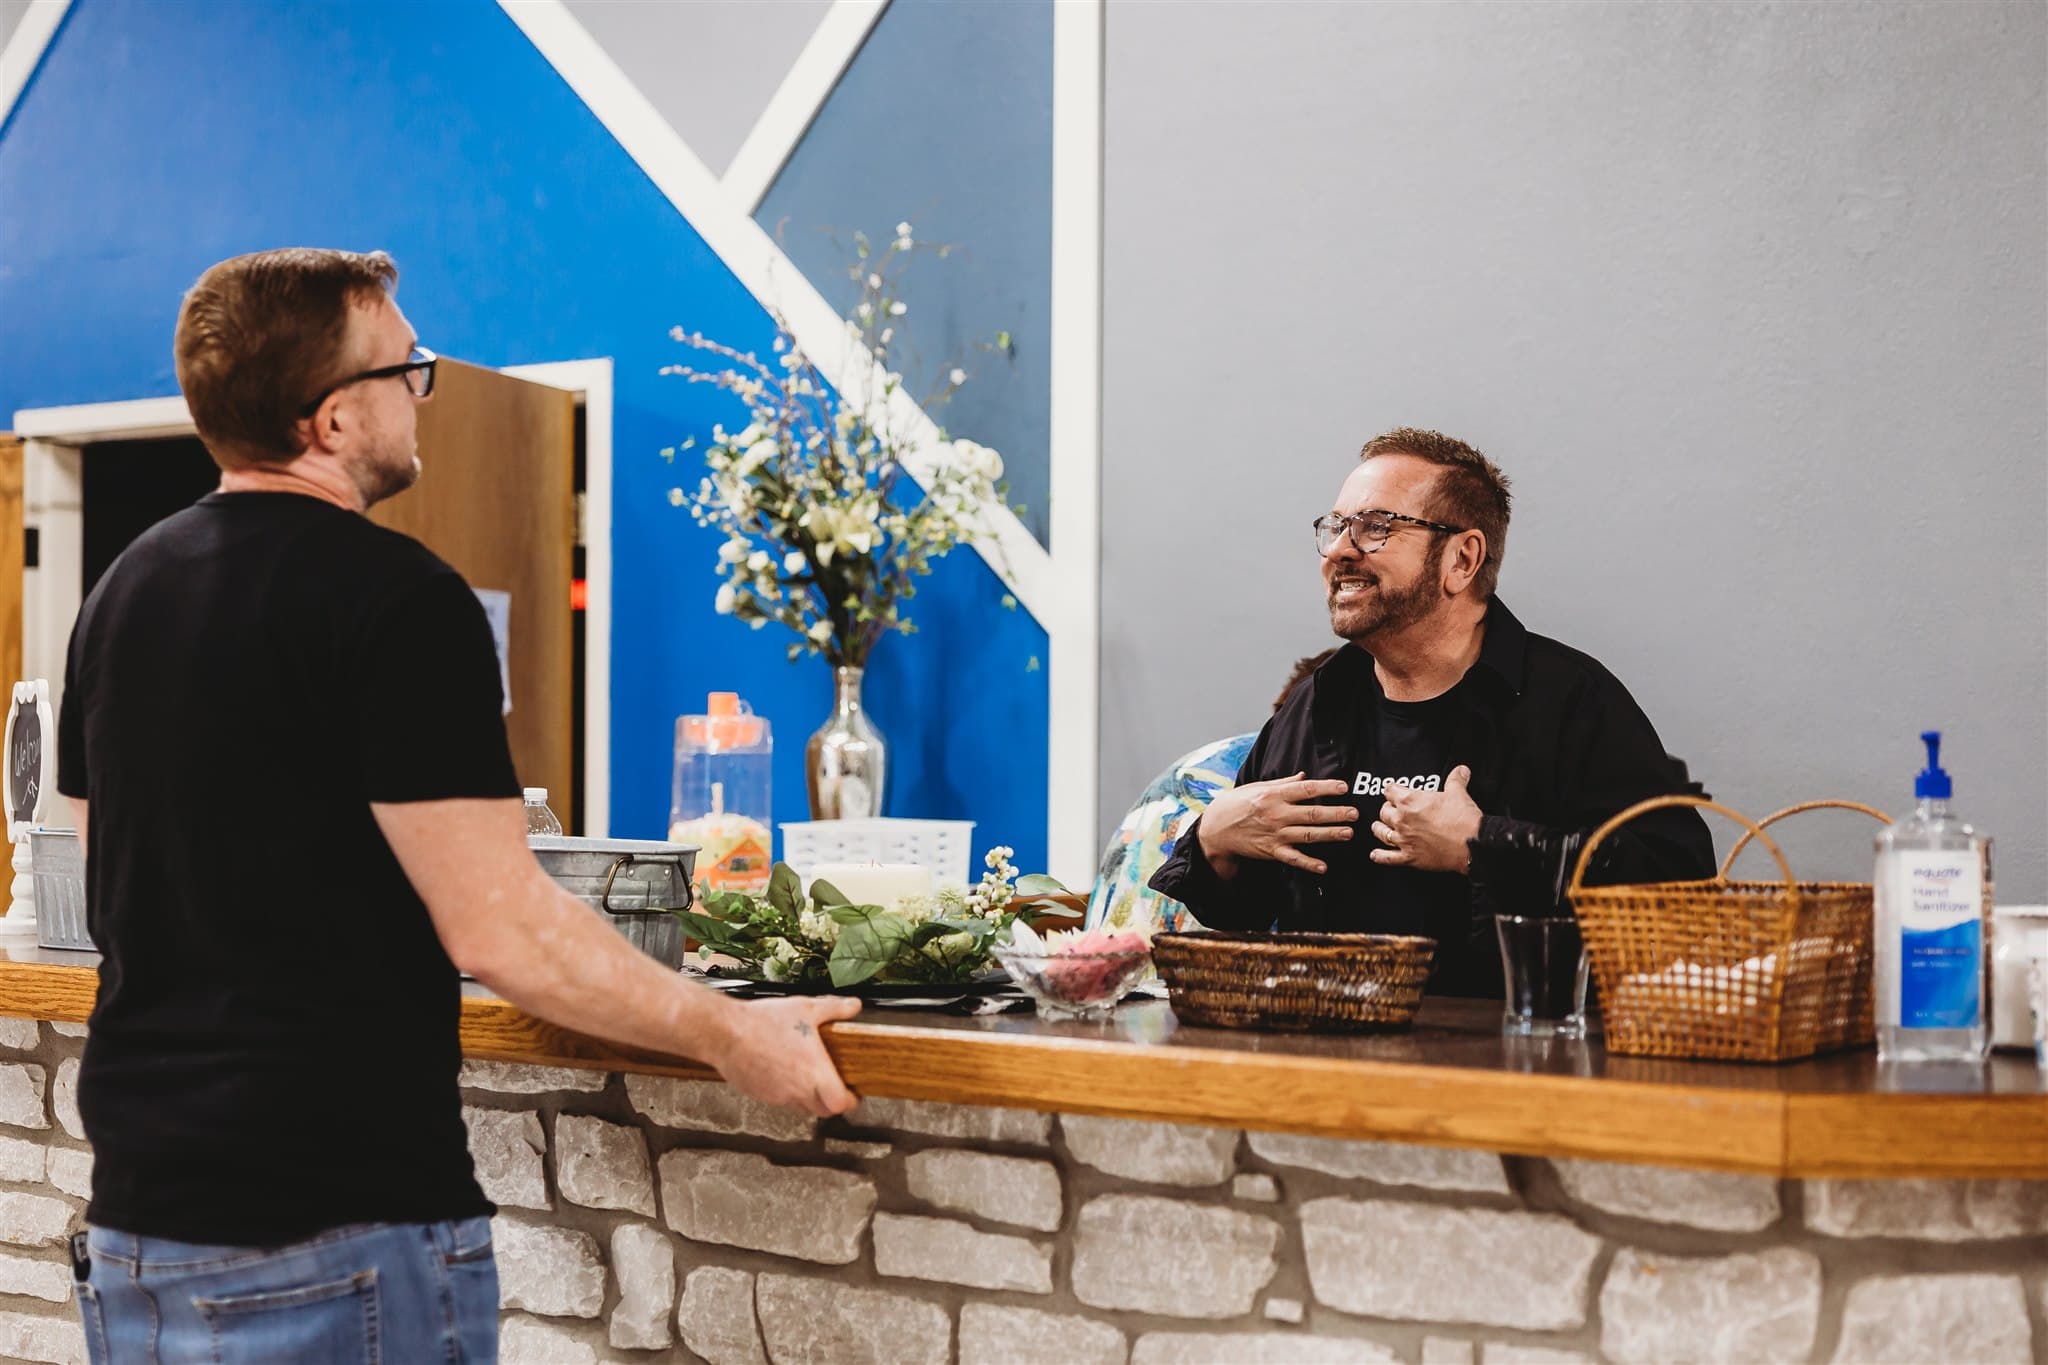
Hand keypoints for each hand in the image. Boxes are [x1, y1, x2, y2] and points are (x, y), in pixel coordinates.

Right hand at [708, 995, 861, 1115]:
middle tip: (834, 1086)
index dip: (850, 1101)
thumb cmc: (763, 1022)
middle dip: (832, 1101)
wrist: (724, 1032)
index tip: (853, 1093)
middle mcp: (797, 1090)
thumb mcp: (806, 1008)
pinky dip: (786, 1091)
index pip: (840, 1105)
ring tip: (806, 1074)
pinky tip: (782, 1069)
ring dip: (808, 1096)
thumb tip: (853, 1006)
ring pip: (800, 1106)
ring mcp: (777, 1096)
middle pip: (823, 1111)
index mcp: (814, 1072)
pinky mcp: (759, 1095)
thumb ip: (834, 1008)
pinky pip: (779, 1100)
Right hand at [1198, 772, 1355, 875]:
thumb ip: (1283, 783)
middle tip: (1355, 813)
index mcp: (1274, 795)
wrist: (1215, 828)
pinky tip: (1324, 867)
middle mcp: (1276, 814)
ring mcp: (1275, 834)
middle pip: (1312, 813)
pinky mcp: (1271, 851)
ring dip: (1329, 834)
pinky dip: (1308, 863)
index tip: (1344, 787)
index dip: (1326, 788)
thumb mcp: (1257, 787)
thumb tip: (1304, 777)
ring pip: (1308, 835)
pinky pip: (1293, 859)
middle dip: (1336, 813)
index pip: (1305, 789)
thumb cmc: (1237, 803)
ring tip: (1348, 833)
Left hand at [1370, 765, 1481, 872]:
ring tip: (1379, 827)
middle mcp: (1403, 820)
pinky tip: (1375, 854)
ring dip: (1379, 829)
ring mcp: (1404, 839)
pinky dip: (1380, 856)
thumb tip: (1461, 770)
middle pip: (1384, 811)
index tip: (1393, 790)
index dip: (1392, 789)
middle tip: (1392, 809)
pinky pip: (1387, 858)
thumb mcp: (1458, 793)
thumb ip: (1456, 779)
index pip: (1390, 790)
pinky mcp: (1410, 857)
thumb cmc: (1464, 820)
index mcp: (1410, 801)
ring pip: (1381, 832)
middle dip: (1388, 809)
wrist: (1473, 845)